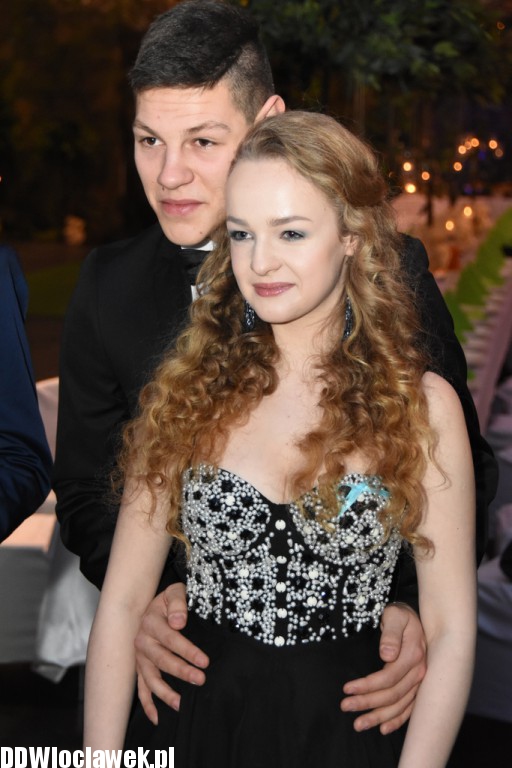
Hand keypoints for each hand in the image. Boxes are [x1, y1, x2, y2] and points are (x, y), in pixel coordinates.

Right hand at [134, 583, 208, 723]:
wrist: (152, 605)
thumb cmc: (169, 600)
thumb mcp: (174, 592)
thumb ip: (178, 603)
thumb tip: (179, 621)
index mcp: (151, 622)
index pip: (171, 639)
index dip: (188, 651)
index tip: (205, 661)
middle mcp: (142, 641)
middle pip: (162, 660)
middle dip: (182, 672)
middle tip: (201, 680)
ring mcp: (140, 657)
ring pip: (151, 679)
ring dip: (166, 693)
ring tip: (182, 704)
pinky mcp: (140, 668)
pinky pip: (141, 689)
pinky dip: (148, 705)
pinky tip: (158, 717)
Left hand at [340, 603, 426, 733]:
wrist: (415, 619)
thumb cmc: (400, 616)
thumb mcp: (394, 616)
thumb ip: (390, 633)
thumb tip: (386, 655)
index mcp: (413, 656)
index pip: (388, 678)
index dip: (367, 686)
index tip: (347, 688)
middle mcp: (419, 672)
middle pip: (392, 694)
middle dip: (367, 703)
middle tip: (345, 706)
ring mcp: (420, 681)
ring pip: (400, 705)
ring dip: (378, 717)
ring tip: (358, 724)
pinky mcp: (417, 686)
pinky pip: (409, 708)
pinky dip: (397, 720)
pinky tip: (383, 728)